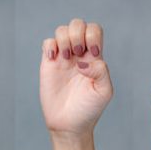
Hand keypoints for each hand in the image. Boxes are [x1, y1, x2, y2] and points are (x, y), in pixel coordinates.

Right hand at [40, 19, 111, 137]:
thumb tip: (83, 61)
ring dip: (65, 39)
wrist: (69, 124)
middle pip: (78, 25)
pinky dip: (50, 45)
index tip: (93, 53)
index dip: (93, 35)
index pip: (95, 31)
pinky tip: (54, 59)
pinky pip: (47, 43)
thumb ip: (101, 72)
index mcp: (94, 58)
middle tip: (78, 53)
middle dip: (78, 34)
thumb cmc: (88, 109)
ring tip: (66, 58)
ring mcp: (62, 58)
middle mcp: (78, 54)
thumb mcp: (104, 92)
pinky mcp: (48, 64)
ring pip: (62, 31)